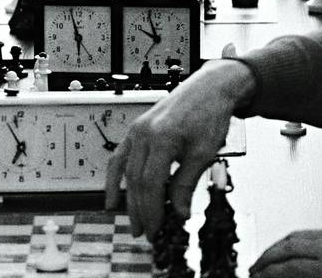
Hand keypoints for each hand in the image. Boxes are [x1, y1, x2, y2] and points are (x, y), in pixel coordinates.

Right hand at [104, 59, 255, 237]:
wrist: (209, 88)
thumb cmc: (209, 115)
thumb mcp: (203, 153)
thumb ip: (187, 183)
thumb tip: (179, 213)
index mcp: (162, 139)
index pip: (151, 184)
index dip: (152, 210)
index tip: (156, 229)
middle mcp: (144, 134)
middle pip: (136, 180)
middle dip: (140, 210)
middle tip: (147, 233)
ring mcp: (137, 131)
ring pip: (126, 172)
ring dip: (128, 200)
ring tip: (133, 223)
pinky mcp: (136, 130)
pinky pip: (119, 157)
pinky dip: (114, 178)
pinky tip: (112, 197)